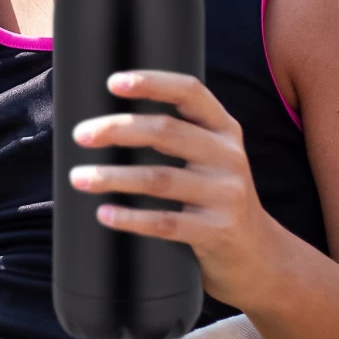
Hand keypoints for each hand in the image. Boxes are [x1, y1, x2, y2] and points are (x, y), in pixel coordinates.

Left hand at [67, 70, 290, 315]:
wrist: (259, 256)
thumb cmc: (216, 198)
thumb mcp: (211, 158)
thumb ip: (179, 136)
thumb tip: (109, 121)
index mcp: (224, 129)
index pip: (190, 92)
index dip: (152, 82)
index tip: (114, 82)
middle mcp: (228, 156)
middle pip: (165, 131)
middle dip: (117, 130)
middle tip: (80, 135)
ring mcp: (226, 194)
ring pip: (158, 179)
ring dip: (112, 177)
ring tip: (79, 177)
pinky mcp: (217, 230)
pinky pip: (165, 222)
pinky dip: (130, 218)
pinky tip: (104, 213)